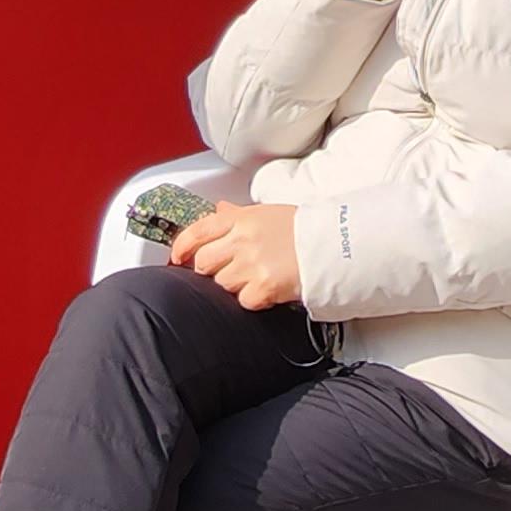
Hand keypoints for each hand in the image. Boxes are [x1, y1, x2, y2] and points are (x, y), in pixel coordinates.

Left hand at [172, 198, 302, 309]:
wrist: (332, 246)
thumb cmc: (302, 230)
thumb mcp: (266, 213)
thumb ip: (236, 214)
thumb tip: (218, 210)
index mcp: (241, 220)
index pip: (197, 231)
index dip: (182, 246)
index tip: (178, 256)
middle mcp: (242, 241)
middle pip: (203, 263)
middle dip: (211, 269)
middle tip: (229, 269)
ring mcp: (251, 265)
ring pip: (221, 284)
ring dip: (234, 285)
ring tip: (254, 277)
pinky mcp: (263, 287)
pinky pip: (243, 300)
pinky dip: (252, 299)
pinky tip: (265, 289)